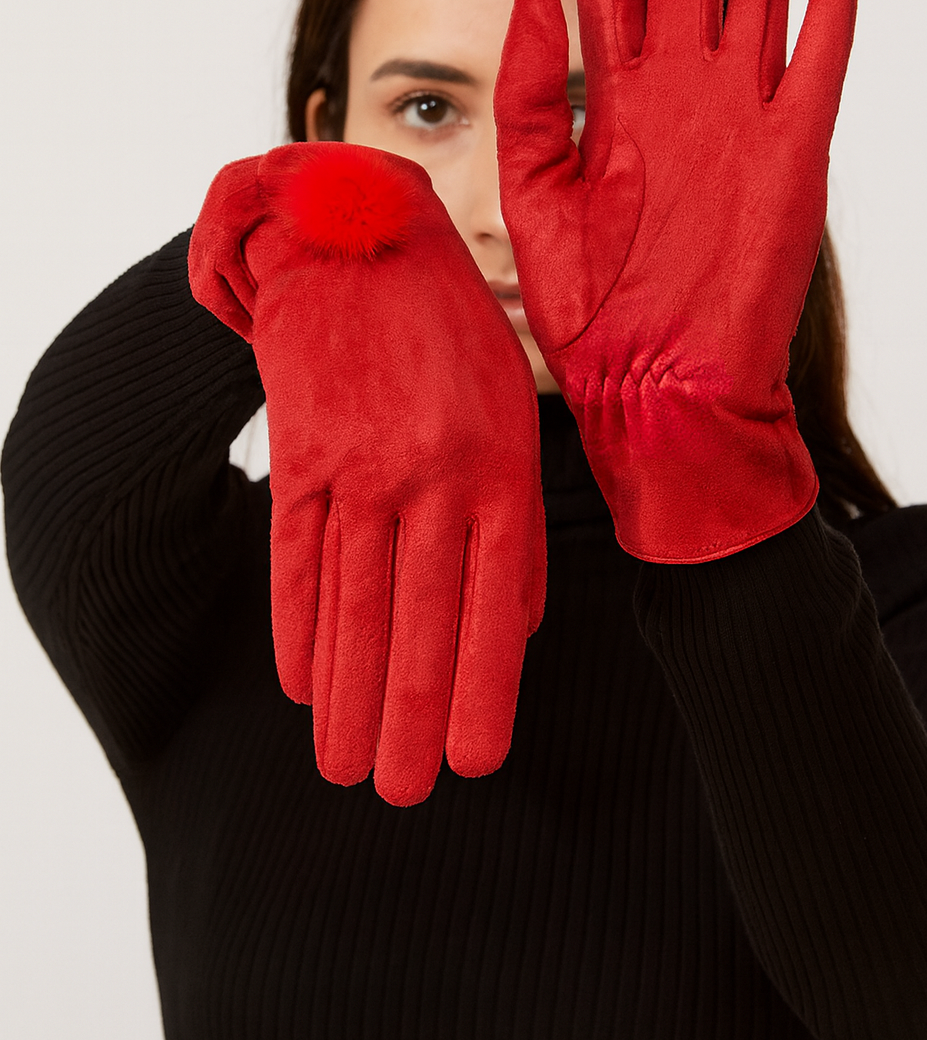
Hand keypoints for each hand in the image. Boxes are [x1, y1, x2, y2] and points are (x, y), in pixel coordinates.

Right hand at [190, 142, 545, 804]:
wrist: (358, 243)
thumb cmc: (452, 343)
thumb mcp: (514, 421)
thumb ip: (516, 529)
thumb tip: (515, 632)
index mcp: (500, 470)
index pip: (493, 606)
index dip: (482, 690)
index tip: (475, 761)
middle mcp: (432, 476)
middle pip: (420, 621)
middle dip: (411, 718)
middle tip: (403, 796)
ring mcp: (361, 465)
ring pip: (355, 604)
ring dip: (350, 695)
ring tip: (345, 768)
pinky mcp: (302, 452)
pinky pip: (297, 557)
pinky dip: (299, 628)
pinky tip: (303, 687)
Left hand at [494, 0, 859, 562]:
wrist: (655, 392)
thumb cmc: (589, 312)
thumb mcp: (534, 192)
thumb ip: (531, 94)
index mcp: (613, 110)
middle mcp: (678, 103)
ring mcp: (740, 124)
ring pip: (755, 3)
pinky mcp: (794, 156)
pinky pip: (820, 64)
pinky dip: (831, 8)